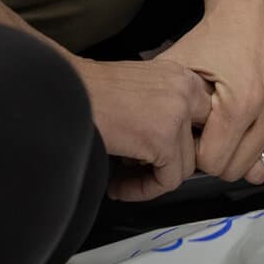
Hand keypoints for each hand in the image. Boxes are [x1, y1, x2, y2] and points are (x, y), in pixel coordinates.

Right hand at [73, 55, 210, 202]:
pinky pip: (168, 180)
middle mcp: (186, 89)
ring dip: (153, 177)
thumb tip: (171, 143)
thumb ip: (164, 107)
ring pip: (185, 165)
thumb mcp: (140, 87)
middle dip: (175, 159)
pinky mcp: (163, 139)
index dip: (182, 141)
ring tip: (122, 177)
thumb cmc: (86, 89)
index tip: (157, 153)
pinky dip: (143, 189)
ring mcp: (178, 114)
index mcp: (181, 75)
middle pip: (200, 141)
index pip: (204, 118)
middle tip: (144, 167)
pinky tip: (119, 185)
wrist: (58, 90)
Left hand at [157, 0, 263, 185]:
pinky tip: (256, 136)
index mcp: (240, 103)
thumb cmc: (214, 36)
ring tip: (234, 136)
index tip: (196, 132)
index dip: (197, 151)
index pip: (212, 164)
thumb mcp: (179, 68)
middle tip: (213, 133)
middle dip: (220, 156)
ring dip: (245, 159)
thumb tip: (152, 145)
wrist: (253, 6)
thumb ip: (164, 108)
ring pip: (263, 171)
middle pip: (237, 170)